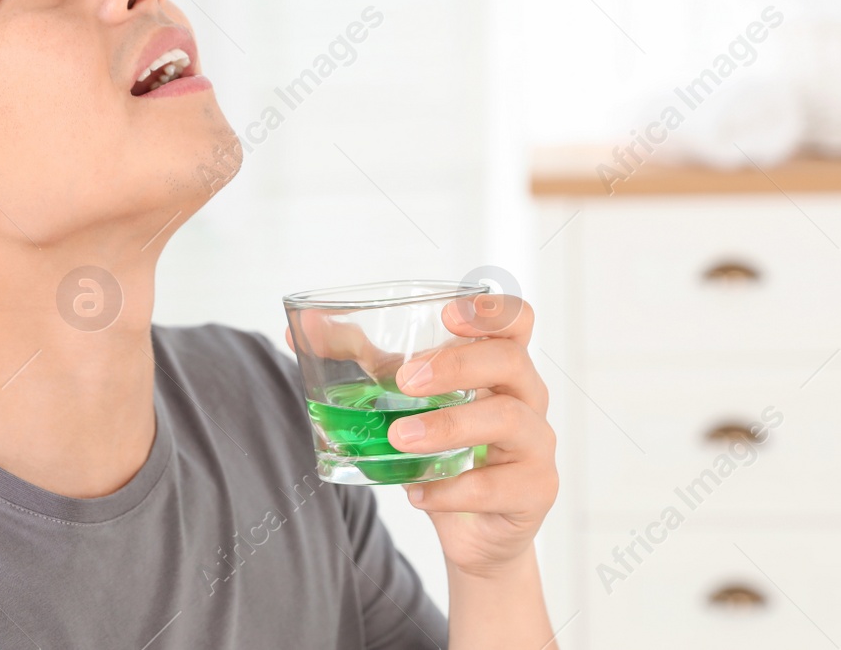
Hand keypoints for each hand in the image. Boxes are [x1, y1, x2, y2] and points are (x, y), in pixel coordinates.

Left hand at [385, 295, 557, 577]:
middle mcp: (527, 396)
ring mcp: (537, 444)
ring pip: (508, 420)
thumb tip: (303, 324)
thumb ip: (361, 358)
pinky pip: (496, 486)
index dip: (490, 310)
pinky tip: (416, 492)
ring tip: (399, 439)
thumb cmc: (444, 448)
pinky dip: (450, 489)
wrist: (474, 530)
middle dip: (456, 366)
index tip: (447, 316)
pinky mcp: (535, 490)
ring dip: (448, 426)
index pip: (517, 319)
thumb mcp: (403, 398)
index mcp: (500, 364)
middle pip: (510, 360)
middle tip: (405, 382)